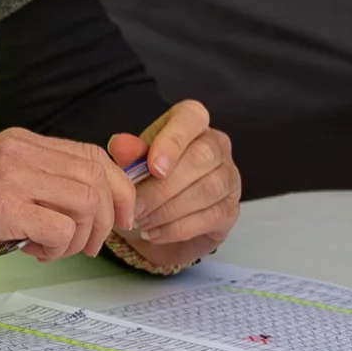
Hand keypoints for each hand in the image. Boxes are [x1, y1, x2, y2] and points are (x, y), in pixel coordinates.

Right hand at [0, 129, 139, 283]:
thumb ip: (36, 181)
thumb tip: (92, 201)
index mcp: (19, 142)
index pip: (93, 155)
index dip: (118, 189)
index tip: (120, 219)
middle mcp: (17, 151)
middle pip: (97, 179)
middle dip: (107, 219)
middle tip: (90, 245)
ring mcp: (8, 178)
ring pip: (85, 205)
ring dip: (80, 239)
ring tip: (51, 250)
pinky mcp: (0, 208)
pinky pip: (60, 231)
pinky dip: (56, 251)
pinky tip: (29, 253)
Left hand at [108, 100, 239, 267]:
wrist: (156, 217)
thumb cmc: (146, 178)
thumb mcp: (131, 162)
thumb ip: (127, 153)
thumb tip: (120, 145)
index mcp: (190, 122)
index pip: (192, 117)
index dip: (173, 141)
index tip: (153, 167)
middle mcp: (217, 145)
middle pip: (201, 158)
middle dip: (163, 186)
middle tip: (135, 206)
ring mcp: (229, 177)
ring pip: (207, 189)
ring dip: (168, 210)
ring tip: (141, 221)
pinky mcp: (231, 208)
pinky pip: (211, 217)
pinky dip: (178, 228)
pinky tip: (155, 233)